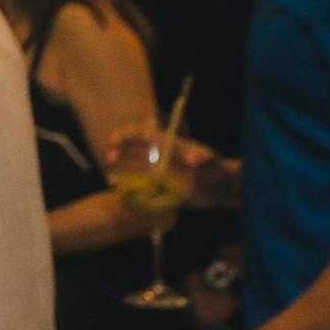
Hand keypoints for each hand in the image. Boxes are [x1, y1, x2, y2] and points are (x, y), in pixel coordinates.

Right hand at [108, 124, 236, 208]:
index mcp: (166, 145)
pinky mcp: (157, 190)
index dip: (128, 134)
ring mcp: (155, 174)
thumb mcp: (212, 161)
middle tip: (111, 160)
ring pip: (131, 170)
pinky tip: (122, 195)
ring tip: (113, 181)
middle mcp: (157, 157)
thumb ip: (203, 158)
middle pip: (131, 151)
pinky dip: (129, 191)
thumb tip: (192, 159)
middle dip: (117, 153)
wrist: (218, 190)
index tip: (116, 140)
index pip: (142, 134)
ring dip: (119, 173)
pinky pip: (139, 190)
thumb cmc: (216, 169)